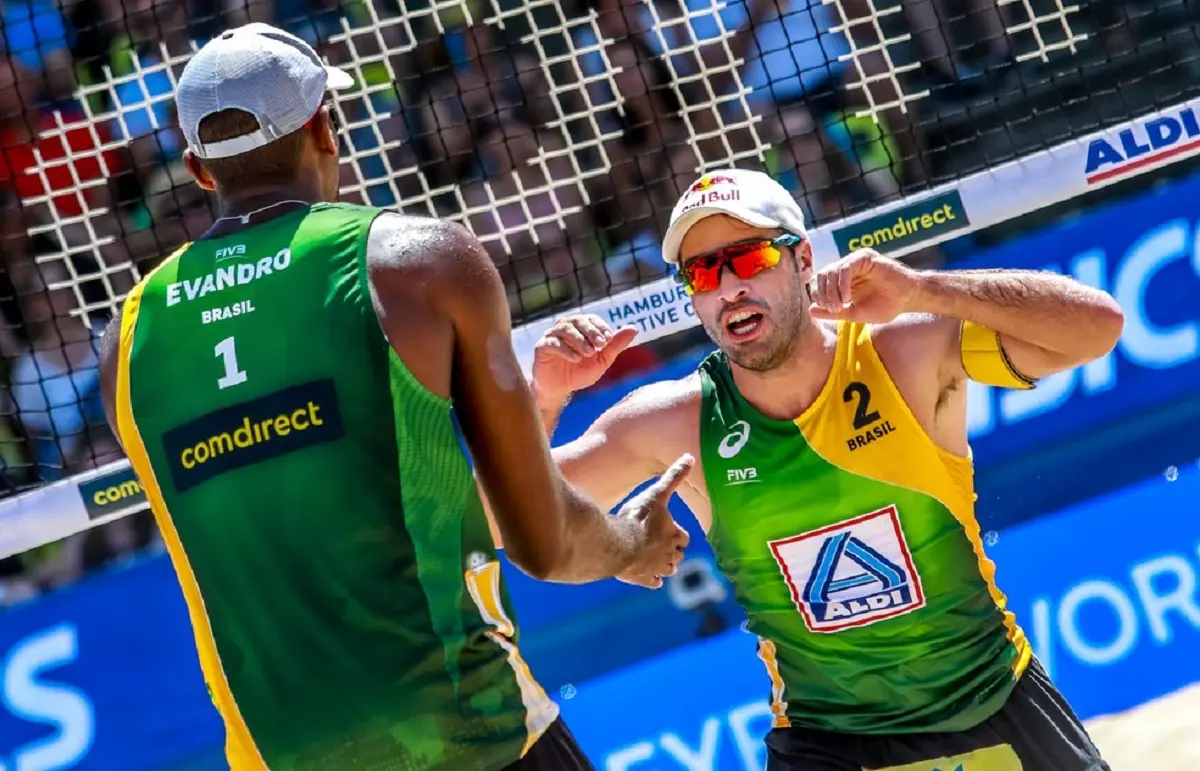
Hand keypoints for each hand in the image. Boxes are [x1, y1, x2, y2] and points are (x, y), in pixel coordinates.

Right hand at [531, 315, 638, 403]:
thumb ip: (615, 345)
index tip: (609, 339)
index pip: (591, 319)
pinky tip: (576, 358)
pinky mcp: (541, 347)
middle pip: (578, 320)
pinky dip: (566, 349)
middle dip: (591, 331)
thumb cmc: (580, 372)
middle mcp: (565, 327)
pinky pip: (553, 343)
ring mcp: (551, 336)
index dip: (600, 327)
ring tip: (589, 352)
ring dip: (579, 339)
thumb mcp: (602, 360)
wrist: (559, 389)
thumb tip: (634, 329)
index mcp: (580, 327)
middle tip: (601, 344)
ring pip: (565, 329)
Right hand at [614, 454, 693, 588]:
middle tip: (663, 544)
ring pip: (669, 570)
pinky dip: (653, 580)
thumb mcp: (656, 493)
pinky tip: (649, 576)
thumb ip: (673, 477)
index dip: (678, 534)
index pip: (684, 538)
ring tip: (657, 559)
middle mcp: (669, 553)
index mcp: (674, 535)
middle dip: (674, 551)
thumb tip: (690, 458)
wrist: (617, 544)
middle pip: (678, 555)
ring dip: (666, 565)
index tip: (672, 531)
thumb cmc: (637, 518)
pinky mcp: (642, 578)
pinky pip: (653, 582)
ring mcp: (656, 567)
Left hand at [807, 249, 921, 323]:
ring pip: (831, 271)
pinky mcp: (865, 257)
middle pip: (822, 276)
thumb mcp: (854, 314)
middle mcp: (846, 268)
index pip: (819, 283)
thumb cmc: (884, 306)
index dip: (819, 297)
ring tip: (841, 305)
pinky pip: (845, 267)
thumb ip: (832, 312)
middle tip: (834, 309)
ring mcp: (855, 261)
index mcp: (841, 280)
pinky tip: (848, 297)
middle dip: (824, 295)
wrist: (908, 299)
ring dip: (832, 291)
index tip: (830, 311)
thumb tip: (810, 311)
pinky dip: (842, 283)